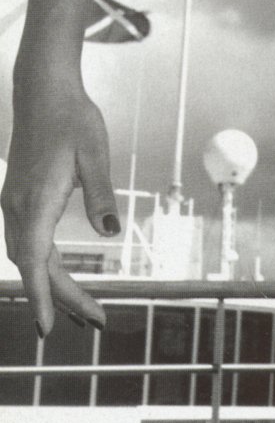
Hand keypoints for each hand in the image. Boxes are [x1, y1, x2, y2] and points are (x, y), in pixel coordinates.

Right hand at [3, 70, 117, 333]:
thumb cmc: (72, 119)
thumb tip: (110, 230)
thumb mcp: (95, 152)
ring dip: (54, 284)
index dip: (42, 296)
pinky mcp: (19, 200)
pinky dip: (43, 266)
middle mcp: (19, 208)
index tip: (48, 330)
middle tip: (97, 322)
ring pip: (29, 257)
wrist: (43, 92)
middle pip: (37, 266)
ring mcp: (15, 205)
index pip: (35, 260)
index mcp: (36, 200)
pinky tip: (58, 276)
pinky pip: (28, 243)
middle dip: (63, 298)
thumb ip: (101, 192)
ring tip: (82, 311)